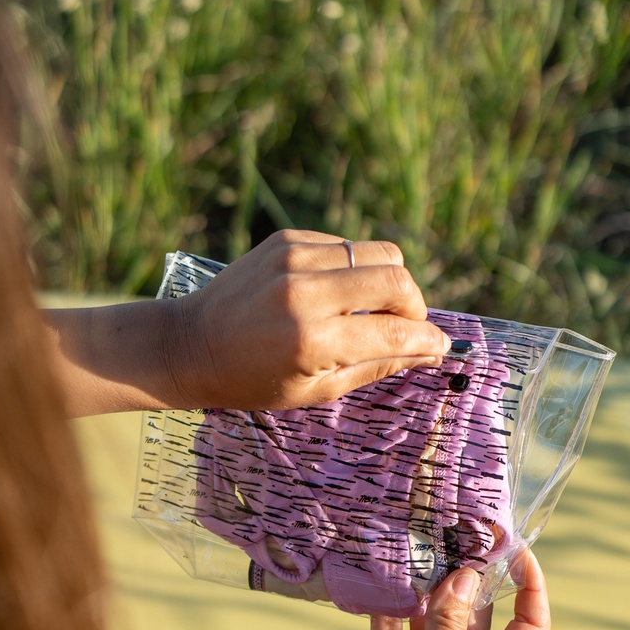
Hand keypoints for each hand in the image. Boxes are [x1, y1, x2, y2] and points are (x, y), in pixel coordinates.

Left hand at [171, 229, 451, 409]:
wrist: (190, 344)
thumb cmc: (251, 380)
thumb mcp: (314, 390)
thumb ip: (374, 366)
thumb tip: (426, 351)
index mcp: (312, 340)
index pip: (395, 330)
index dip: (427, 339)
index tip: (439, 346)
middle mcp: (306, 293)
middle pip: (396, 278)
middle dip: (415, 306)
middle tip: (405, 326)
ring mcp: (295, 258)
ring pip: (377, 252)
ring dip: (387, 282)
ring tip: (371, 308)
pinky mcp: (286, 239)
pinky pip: (345, 245)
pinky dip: (353, 269)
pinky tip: (334, 293)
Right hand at [303, 553, 549, 629]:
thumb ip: (451, 619)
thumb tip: (465, 574)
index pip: (527, 627)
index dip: (530, 589)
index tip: (518, 552)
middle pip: (477, 611)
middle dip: (472, 576)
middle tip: (462, 534)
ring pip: (433, 610)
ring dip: (429, 581)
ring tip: (426, 540)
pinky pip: (394, 618)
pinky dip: (391, 596)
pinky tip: (388, 567)